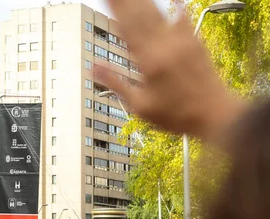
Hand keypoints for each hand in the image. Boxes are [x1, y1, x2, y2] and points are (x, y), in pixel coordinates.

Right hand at [96, 0, 246, 144]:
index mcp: (149, 61)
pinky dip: (175, 6)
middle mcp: (166, 46)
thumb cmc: (177, 115)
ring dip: (144, 1)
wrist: (216, 115)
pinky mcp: (196, 42)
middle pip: (141, 15)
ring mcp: (183, 41)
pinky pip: (183, 18)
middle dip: (126, 1)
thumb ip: (117, 83)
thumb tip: (95, 67)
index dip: (115, 9)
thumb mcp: (140, 106)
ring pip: (159, 13)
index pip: (127, 27)